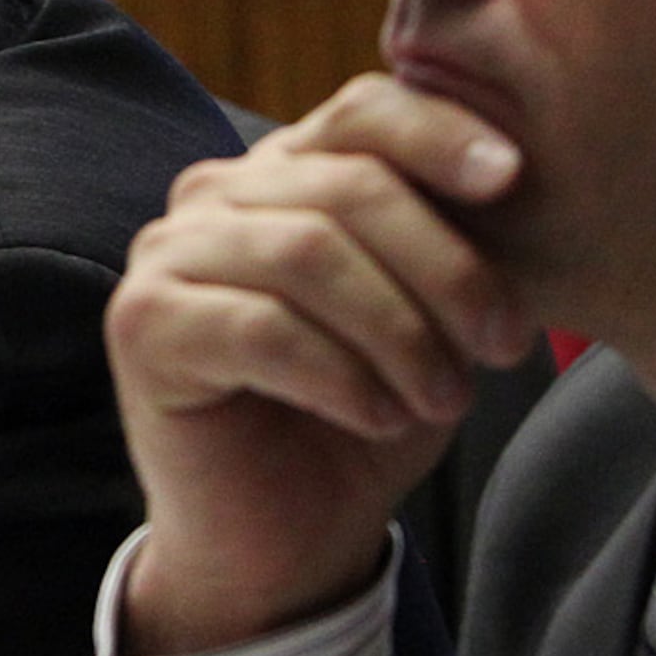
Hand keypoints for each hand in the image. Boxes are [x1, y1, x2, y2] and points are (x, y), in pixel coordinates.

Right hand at [103, 74, 535, 655]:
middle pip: (348, 185)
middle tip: (503, 344)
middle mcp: (215, 195)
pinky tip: (380, 414)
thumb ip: (448, 238)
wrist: (288, 545)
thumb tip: (511, 177)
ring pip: (307, 252)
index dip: (439, 132)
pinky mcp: (143, 325)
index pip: (362, 111)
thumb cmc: (365, 417)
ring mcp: (167, 254)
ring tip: (443, 397)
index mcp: (286, 172)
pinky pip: (261, 327)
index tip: (511, 178)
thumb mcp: (431, 316)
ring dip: (399, 330)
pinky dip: (340, 374)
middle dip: (445, 265)